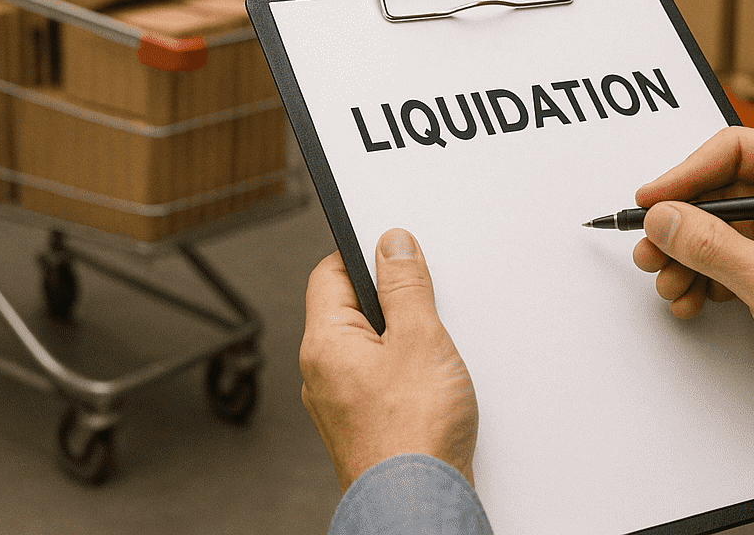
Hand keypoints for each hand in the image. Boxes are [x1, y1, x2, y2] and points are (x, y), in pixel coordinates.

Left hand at [300, 229, 477, 490]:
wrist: (417, 507)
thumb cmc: (413, 438)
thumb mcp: (420, 339)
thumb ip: (406, 287)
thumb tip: (392, 246)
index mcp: (323, 343)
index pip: (330, 273)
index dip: (364, 256)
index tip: (395, 251)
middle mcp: (321, 372)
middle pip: (350, 310)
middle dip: (390, 302)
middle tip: (424, 306)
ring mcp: (339, 403)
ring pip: (368, 349)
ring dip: (401, 342)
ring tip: (432, 353)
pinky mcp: (361, 426)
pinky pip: (378, 382)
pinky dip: (403, 376)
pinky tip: (430, 387)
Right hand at [633, 126, 753, 425]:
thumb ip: (711, 246)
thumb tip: (662, 219)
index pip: (734, 152)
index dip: (686, 174)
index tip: (653, 201)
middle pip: (717, 193)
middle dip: (679, 226)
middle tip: (651, 248)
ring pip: (714, 229)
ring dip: (684, 257)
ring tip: (669, 282)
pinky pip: (722, 259)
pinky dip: (699, 278)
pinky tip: (689, 299)